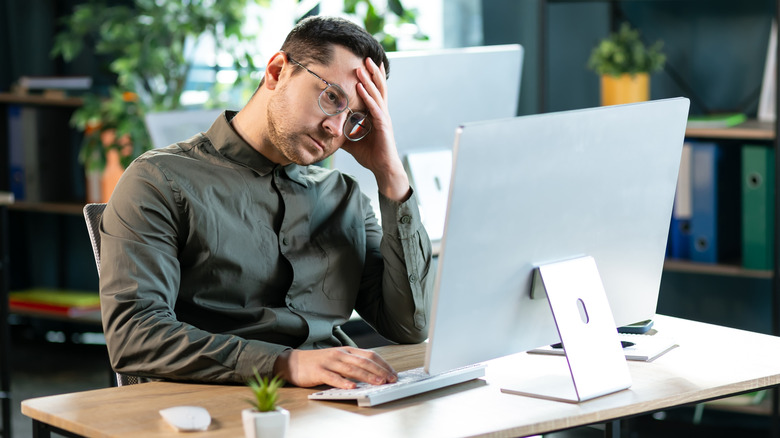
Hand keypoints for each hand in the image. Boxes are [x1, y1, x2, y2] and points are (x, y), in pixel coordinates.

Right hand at [273, 347, 397, 388]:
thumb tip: (373, 373)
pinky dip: (344, 382)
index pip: (370, 355)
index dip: (383, 365)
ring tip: (378, 382)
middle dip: (379, 371)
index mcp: (347, 351)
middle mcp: (340, 354)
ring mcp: (329, 362)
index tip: (393, 374)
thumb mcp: (338, 359)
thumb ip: (353, 363)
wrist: (293, 362)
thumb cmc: (318, 362)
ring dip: (367, 376)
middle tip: (390, 380)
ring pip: (352, 369)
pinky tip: (352, 386)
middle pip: (364, 362)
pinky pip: (333, 377)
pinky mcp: (319, 371)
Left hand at [341, 58, 410, 201]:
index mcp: (376, 114)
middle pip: (378, 88)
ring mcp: (383, 118)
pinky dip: (368, 97)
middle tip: (366, 57)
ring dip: (369, 80)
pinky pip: (375, 108)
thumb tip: (326, 126)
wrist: (382, 168)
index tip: (366, 64)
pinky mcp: (383, 126)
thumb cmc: (369, 154)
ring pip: (377, 94)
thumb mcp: (350, 139)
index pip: (375, 92)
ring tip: (362, 67)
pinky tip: (362, 88)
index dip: (372, 78)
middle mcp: (382, 113)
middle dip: (372, 72)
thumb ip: (341, 130)